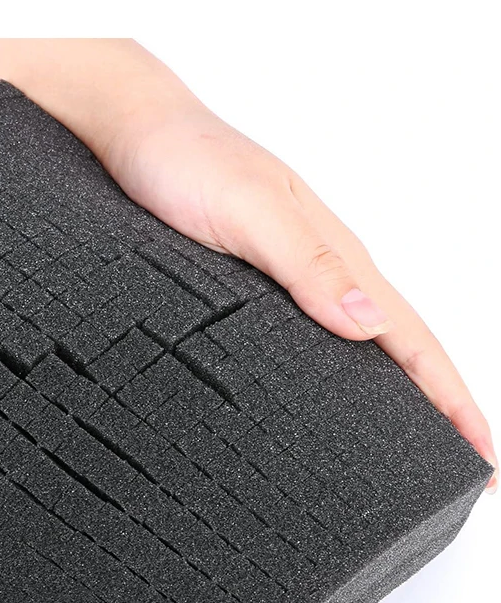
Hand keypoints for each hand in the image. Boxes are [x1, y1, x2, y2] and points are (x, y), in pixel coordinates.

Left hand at [101, 102, 497, 491]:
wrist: (136, 131)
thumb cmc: (186, 163)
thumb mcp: (249, 210)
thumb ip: (308, 262)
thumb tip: (368, 324)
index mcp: (336, 257)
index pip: (413, 338)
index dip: (453, 400)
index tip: (484, 457)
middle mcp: (320, 273)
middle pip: (396, 349)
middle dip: (435, 410)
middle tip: (458, 470)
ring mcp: (287, 282)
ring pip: (355, 348)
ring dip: (389, 398)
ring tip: (403, 452)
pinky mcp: (248, 289)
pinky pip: (306, 341)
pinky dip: (331, 377)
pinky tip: (319, 404)